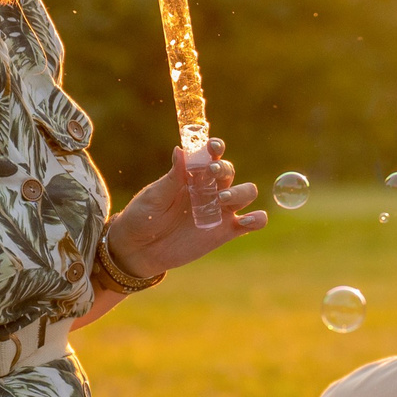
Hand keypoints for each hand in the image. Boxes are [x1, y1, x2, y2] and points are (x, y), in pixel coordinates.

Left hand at [103, 137, 267, 282]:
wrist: (140, 249)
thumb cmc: (143, 217)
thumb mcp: (155, 196)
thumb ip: (173, 177)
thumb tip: (181, 150)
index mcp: (193, 175)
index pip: (210, 156)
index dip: (215, 148)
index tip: (213, 147)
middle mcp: (210, 189)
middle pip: (230, 171)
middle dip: (225, 169)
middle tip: (213, 174)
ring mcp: (220, 210)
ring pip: (246, 193)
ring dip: (240, 192)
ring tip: (222, 198)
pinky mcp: (225, 231)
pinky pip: (251, 222)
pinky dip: (257, 219)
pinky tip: (247, 220)